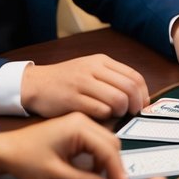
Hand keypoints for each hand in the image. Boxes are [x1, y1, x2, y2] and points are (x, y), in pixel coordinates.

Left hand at [0, 112, 131, 178]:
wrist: (4, 150)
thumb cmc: (26, 160)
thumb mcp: (55, 174)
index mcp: (79, 127)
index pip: (108, 149)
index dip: (117, 170)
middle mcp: (82, 121)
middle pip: (111, 143)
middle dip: (114, 165)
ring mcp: (79, 123)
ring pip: (106, 142)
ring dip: (106, 161)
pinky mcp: (75, 129)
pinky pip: (96, 142)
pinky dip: (98, 157)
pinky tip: (91, 170)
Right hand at [20, 55, 148, 119]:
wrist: (35, 83)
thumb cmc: (66, 81)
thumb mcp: (90, 70)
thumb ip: (112, 79)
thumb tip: (138, 96)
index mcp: (101, 61)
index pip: (134, 76)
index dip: (143, 94)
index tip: (142, 106)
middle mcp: (93, 69)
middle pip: (129, 88)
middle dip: (135, 105)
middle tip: (131, 114)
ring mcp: (82, 83)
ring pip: (117, 99)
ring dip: (121, 111)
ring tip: (114, 115)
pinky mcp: (72, 99)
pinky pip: (100, 110)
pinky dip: (105, 116)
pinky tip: (100, 117)